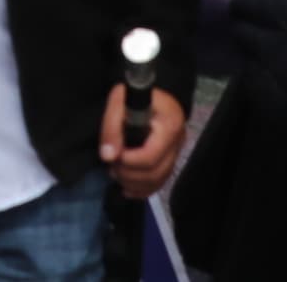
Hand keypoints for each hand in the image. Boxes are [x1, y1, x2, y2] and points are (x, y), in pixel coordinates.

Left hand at [103, 83, 189, 198]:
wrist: (147, 95)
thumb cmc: (132, 95)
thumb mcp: (118, 101)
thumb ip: (111, 127)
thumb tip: (108, 156)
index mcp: (170, 123)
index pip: (151, 155)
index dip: (129, 161)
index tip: (112, 156)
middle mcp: (178, 141)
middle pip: (155, 172)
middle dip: (129, 175)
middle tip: (111, 167)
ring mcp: (176, 153)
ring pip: (158, 181)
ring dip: (133, 184)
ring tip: (116, 173)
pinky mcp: (171, 161)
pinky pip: (159, 184)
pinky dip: (142, 190)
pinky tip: (127, 187)